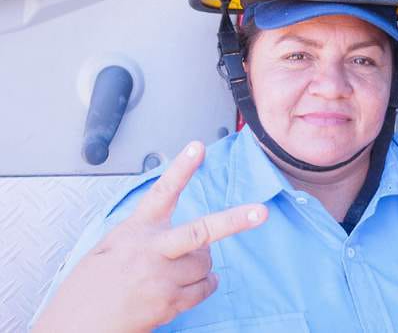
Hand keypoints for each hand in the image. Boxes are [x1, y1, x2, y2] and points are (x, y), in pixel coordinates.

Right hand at [33, 141, 268, 332]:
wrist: (72, 327)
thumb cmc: (89, 288)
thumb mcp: (110, 248)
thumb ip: (145, 237)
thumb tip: (181, 240)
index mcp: (134, 231)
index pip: (161, 193)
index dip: (181, 169)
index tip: (198, 147)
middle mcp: (150, 251)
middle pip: (200, 232)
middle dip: (235, 221)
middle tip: (260, 212)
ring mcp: (161, 278)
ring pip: (205, 264)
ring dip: (200, 266)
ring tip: (174, 273)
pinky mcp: (168, 303)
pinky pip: (203, 289)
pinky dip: (204, 286)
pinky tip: (186, 288)